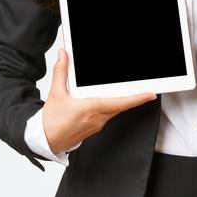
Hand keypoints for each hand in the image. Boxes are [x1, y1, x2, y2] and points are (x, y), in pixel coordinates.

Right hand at [41, 46, 155, 153]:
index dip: (137, 98)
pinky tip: (104, 101)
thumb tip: (64, 56)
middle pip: (120, 105)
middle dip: (132, 97)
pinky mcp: (94, 128)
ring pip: (114, 110)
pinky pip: (107, 115)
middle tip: (143, 90)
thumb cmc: (51, 121)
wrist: (46, 140)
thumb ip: (61, 72)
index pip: (120, 102)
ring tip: (124, 92)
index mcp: (91, 108)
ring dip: (120, 102)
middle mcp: (98, 118)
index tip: (150, 94)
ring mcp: (97, 125)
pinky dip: (110, 107)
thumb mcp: (56, 93)